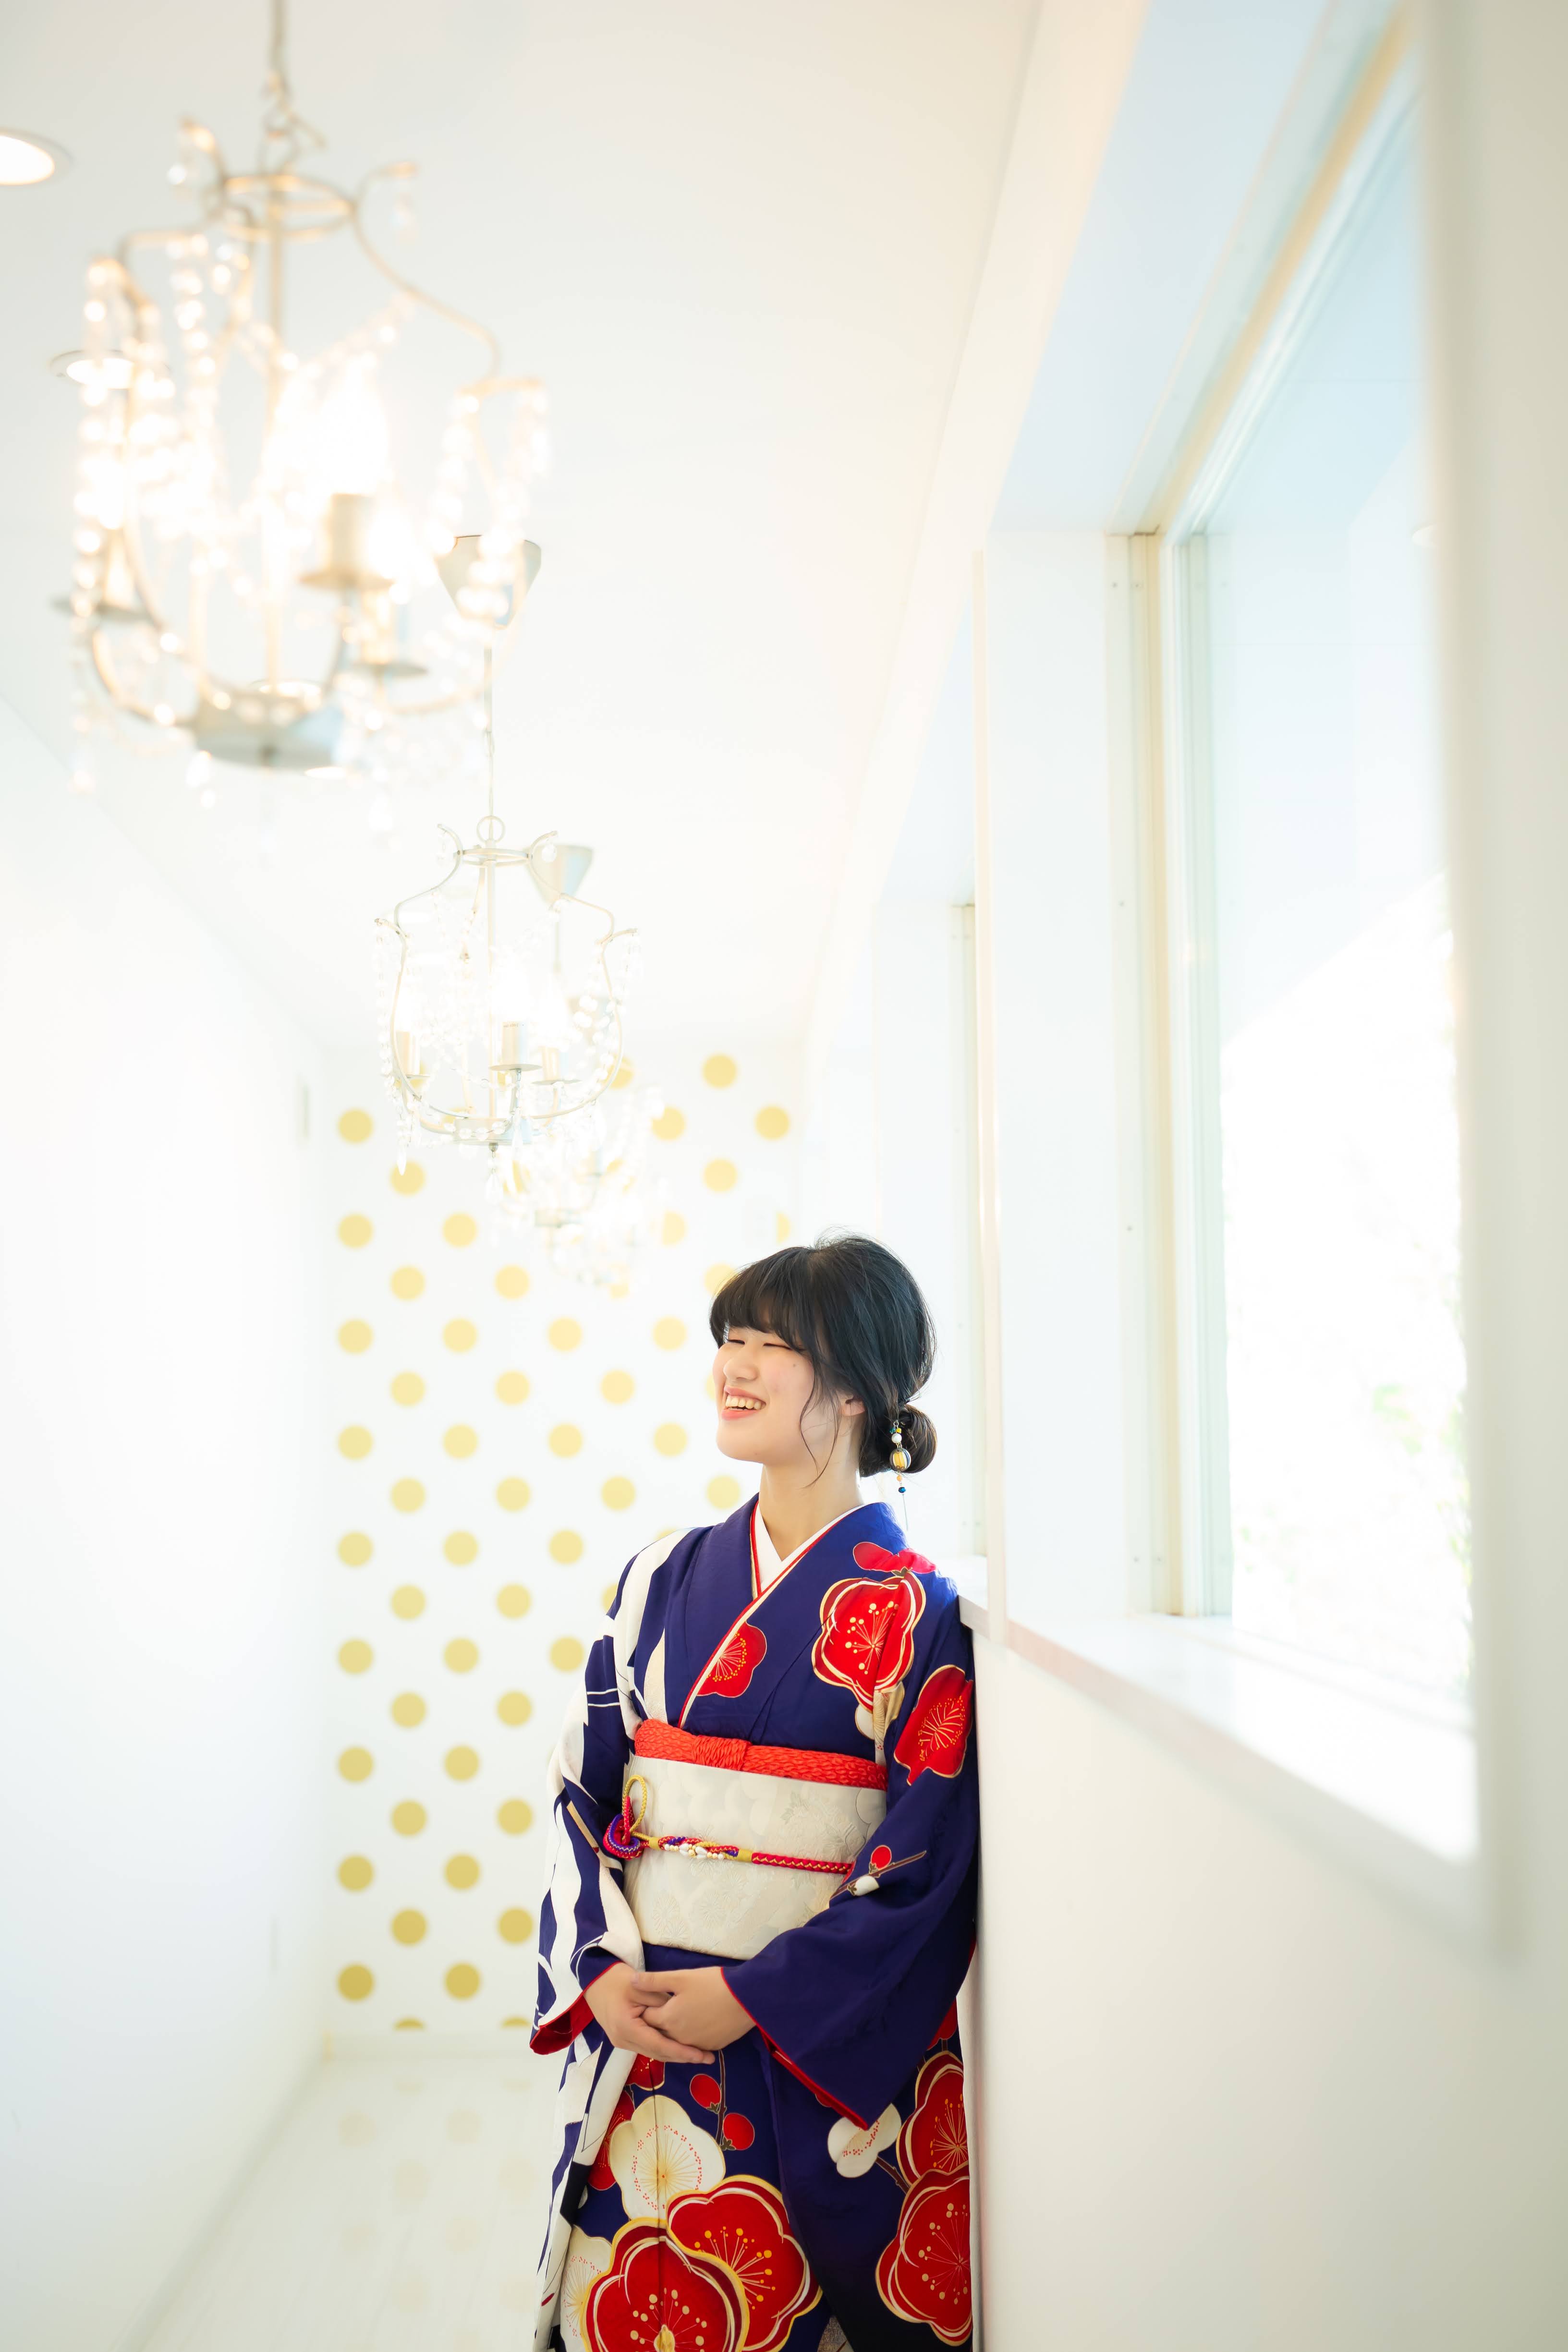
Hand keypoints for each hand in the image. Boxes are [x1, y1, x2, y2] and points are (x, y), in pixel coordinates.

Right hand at [583, 1962, 716, 2064]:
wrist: (595, 1980)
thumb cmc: (618, 1980)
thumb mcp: (641, 1986)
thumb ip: (661, 2002)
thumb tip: (683, 2014)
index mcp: (627, 2029)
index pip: (659, 2045)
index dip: (682, 2051)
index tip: (701, 2055)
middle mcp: (623, 2041)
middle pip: (658, 2053)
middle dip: (682, 2056)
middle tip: (707, 2057)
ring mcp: (622, 2042)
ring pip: (653, 2052)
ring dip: (675, 2054)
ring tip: (698, 2054)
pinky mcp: (625, 2039)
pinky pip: (648, 2046)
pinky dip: (664, 2047)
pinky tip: (680, 2046)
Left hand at [627, 1967, 751, 2053]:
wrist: (746, 1998)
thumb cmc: (712, 1984)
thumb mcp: (681, 1978)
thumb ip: (654, 1981)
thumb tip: (631, 1981)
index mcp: (668, 2020)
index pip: (647, 2018)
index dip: (646, 2007)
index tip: (648, 1999)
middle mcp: (678, 2038)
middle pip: (660, 2032)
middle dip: (657, 2022)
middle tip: (662, 2007)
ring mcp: (696, 2045)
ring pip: (677, 2040)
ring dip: (674, 2031)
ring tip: (681, 2014)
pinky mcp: (711, 2046)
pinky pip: (694, 2043)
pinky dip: (691, 2036)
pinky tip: (697, 2022)